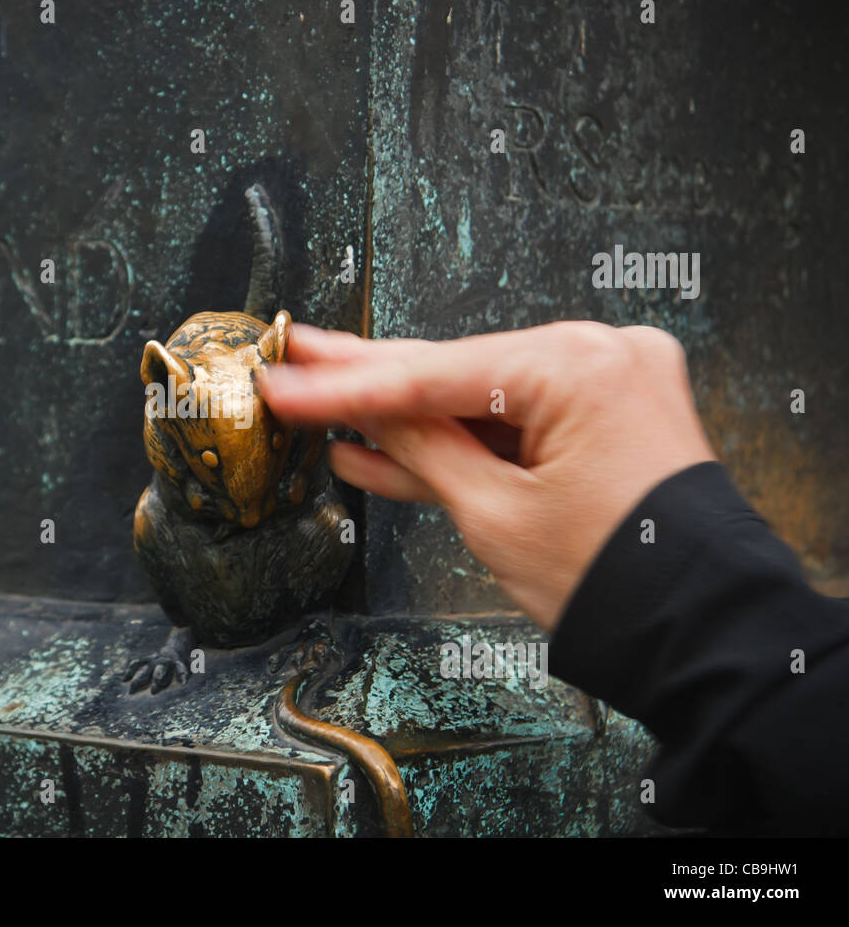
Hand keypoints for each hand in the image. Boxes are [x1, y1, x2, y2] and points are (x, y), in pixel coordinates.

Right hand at [257, 321, 716, 630]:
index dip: (345, 386)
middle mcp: (600, 355)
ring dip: (408, 421)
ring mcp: (607, 383)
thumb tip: (363, 409)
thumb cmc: (618, 579)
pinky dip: (460, 443)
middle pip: (456, 372)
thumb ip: (419, 447)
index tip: (286, 381)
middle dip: (370, 380)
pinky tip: (384, 447)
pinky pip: (514, 422)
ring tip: (323, 408)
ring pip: (480, 401)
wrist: (701, 632)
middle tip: (297, 361)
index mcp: (579, 366)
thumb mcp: (492, 513)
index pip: (431, 375)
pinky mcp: (605, 416)